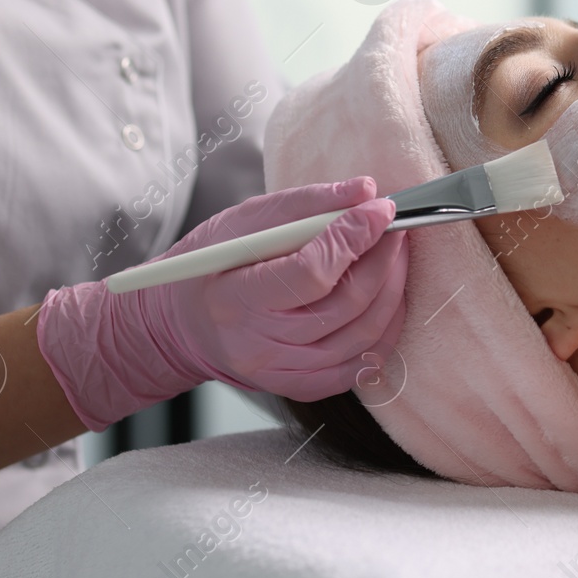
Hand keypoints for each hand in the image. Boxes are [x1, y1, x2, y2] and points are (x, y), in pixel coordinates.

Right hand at [37, 177, 406, 429]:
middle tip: (397, 229)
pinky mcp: (299, 386)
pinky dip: (384, 332)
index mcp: (236, 298)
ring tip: (396, 258)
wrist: (181, 326)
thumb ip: (305, 204)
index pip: (312, 272)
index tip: (381, 209)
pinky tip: (388, 302)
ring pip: (362, 336)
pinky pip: (358, 367)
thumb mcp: (243, 221)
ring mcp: (281, 372)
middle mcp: (259, 344)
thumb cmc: (211, 267)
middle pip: (345, 304)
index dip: (355, 236)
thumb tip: (366, 191)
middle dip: (384, 259)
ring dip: (393, 292)